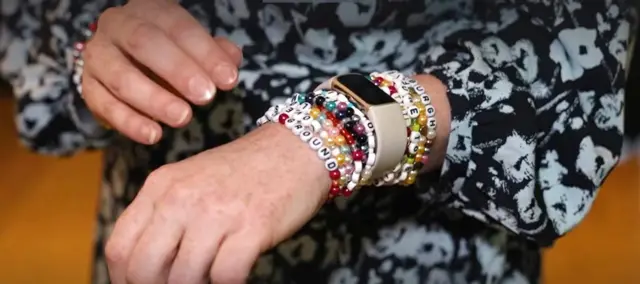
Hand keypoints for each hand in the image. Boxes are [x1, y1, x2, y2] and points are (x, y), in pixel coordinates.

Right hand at [81, 0, 241, 143]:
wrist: (129, 61)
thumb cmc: (172, 53)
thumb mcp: (196, 47)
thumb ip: (215, 53)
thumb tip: (231, 61)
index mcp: (149, 9)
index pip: (178, 26)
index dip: (205, 53)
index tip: (228, 79)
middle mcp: (117, 25)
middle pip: (144, 43)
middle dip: (178, 71)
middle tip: (206, 97)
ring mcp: (98, 56)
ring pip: (122, 77)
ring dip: (155, 100)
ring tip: (183, 118)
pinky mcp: (88, 87)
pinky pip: (105, 105)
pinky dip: (130, 122)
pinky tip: (154, 134)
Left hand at [105, 124, 330, 283]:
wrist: (295, 149)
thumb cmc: (243, 172)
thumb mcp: (191, 182)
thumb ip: (164, 217)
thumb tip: (148, 268)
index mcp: (161, 186)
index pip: (119, 248)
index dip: (125, 279)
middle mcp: (182, 197)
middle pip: (144, 268)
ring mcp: (217, 212)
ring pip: (184, 278)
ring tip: (212, 276)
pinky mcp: (253, 226)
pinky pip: (226, 277)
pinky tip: (236, 276)